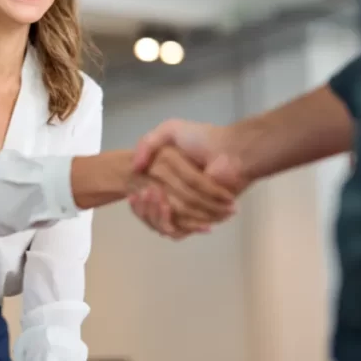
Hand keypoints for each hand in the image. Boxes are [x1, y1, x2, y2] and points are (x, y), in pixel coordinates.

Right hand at [130, 120, 251, 238]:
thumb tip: (134, 168)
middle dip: (144, 207)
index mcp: (167, 182)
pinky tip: (165, 205)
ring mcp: (189, 210)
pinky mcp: (200, 220)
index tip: (132, 192)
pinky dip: (169, 221)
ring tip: (155, 194)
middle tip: (144, 191)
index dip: (137, 202)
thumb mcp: (170, 130)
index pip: (144, 201)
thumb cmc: (202, 140)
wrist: (229, 152)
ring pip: (161, 225)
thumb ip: (146, 144)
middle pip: (150, 216)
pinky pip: (179, 231)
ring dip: (154, 213)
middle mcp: (176, 198)